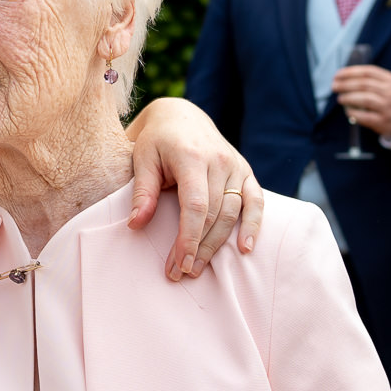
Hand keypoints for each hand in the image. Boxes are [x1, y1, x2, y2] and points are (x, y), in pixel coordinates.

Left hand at [126, 97, 263, 278]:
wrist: (181, 117)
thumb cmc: (156, 141)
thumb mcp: (142, 160)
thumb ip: (142, 192)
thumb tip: (135, 225)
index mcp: (191, 157)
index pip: (195, 205)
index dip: (188, 237)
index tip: (178, 263)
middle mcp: (219, 161)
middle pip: (214, 214)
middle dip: (198, 247)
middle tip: (181, 273)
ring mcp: (235, 165)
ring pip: (233, 212)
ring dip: (217, 245)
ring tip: (198, 268)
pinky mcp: (245, 171)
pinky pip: (256, 201)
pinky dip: (254, 225)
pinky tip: (245, 249)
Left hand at [332, 64, 390, 137]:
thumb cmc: (388, 98)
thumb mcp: (385, 84)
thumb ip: (368, 79)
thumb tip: (342, 77)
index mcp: (389, 79)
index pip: (367, 72)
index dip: (350, 72)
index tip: (337, 75)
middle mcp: (390, 92)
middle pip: (364, 85)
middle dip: (345, 84)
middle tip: (334, 86)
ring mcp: (387, 107)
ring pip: (365, 99)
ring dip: (348, 98)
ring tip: (340, 99)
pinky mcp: (383, 121)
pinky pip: (365, 116)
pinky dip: (353, 113)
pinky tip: (347, 111)